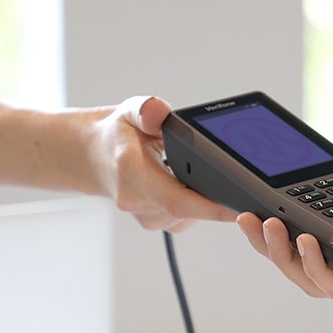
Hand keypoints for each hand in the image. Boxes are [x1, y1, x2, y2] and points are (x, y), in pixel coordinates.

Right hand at [90, 96, 237, 231]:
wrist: (92, 157)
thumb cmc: (116, 134)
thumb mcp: (129, 111)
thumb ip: (146, 110)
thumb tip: (159, 111)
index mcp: (131, 171)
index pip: (176, 200)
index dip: (211, 208)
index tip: (239, 207)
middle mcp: (136, 200)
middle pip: (190, 209)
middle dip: (216, 197)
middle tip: (235, 180)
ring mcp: (146, 215)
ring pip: (191, 213)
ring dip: (204, 196)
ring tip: (198, 171)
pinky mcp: (156, 222)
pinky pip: (187, 216)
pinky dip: (195, 201)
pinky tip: (188, 182)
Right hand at [237, 161, 332, 302]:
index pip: (320, 234)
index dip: (288, 224)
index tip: (263, 204)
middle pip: (303, 260)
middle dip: (268, 244)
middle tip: (245, 219)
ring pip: (310, 278)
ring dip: (281, 256)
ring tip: (266, 228)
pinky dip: (315, 266)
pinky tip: (307, 241)